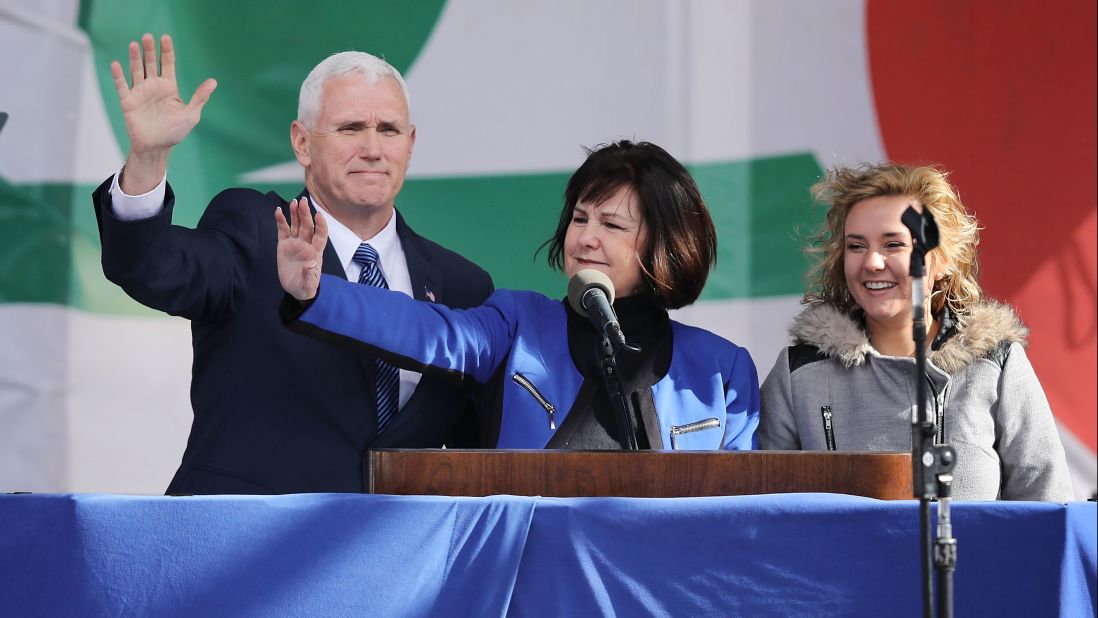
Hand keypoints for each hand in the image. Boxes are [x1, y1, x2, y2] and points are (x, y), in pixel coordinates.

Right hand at [111, 33, 216, 192]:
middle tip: (148, 36)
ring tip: (135, 44)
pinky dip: (119, 76)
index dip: (166, 51)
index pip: (167, 64)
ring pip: (136, 70)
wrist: (157, 147)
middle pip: (150, 63)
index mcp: (169, 87)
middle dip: (150, 50)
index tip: (166, 37)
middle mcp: (153, 86)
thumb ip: (200, 97)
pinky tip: (117, 64)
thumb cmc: (175, 132)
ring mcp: (140, 93)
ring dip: (135, 58)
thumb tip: (213, 81)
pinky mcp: (128, 102)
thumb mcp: (191, 115)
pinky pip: (122, 86)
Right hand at [276, 198, 327, 300]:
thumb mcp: (308, 284)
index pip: (320, 235)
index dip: (320, 225)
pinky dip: (281, 221)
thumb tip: (310, 265)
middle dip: (305, 214)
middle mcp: (306, 244)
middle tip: (302, 201)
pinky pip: (283, 230)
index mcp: (315, 252)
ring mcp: (295, 243)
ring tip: (293, 202)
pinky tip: (278, 211)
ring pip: (296, 225)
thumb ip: (309, 275)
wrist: (295, 288)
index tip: (318, 214)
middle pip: (307, 226)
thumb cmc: (305, 286)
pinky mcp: (284, 245)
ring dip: (295, 213)